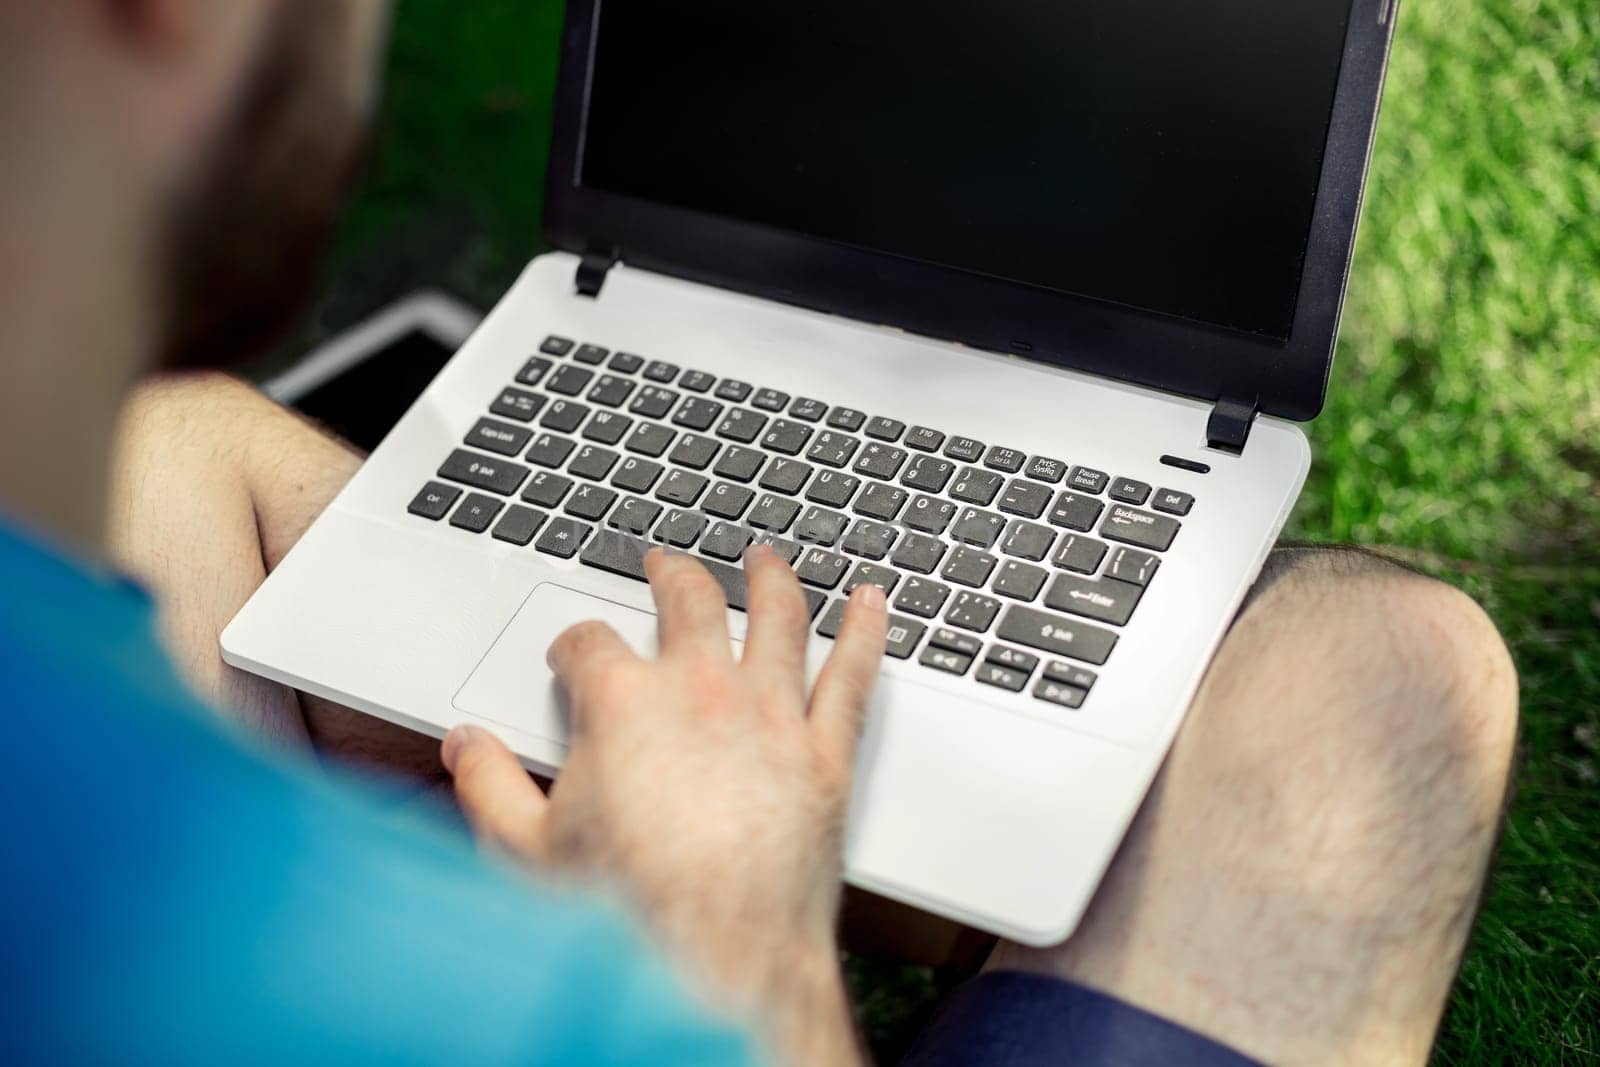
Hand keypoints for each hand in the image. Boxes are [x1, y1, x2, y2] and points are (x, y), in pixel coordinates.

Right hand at [441, 544, 887, 1065]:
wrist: (718, 961)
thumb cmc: (629, 913)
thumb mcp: (526, 852)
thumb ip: (489, 786)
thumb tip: (466, 747)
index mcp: (623, 704)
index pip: (590, 643)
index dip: (574, 644)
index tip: (572, 654)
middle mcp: (702, 691)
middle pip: (689, 601)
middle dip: (673, 575)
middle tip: (666, 564)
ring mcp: (771, 716)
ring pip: (778, 617)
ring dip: (770, 579)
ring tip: (766, 559)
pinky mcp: (825, 754)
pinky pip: (853, 675)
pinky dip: (867, 631)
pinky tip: (874, 604)